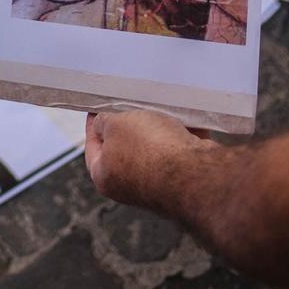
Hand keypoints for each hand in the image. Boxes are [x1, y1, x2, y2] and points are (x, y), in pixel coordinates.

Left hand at [84, 109, 201, 210]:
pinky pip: (180, 151)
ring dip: (159, 127)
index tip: (99, 107)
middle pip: (126, 147)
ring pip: (156, 147)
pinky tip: (186, 117)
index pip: (92, 146)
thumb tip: (103, 123)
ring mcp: (158, 183)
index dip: (94, 123)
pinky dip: (183, 134)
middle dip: (131, 124)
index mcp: (105, 177)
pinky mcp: (184, 178)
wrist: (195, 174)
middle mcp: (130, 185)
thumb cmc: (150, 151)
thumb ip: (104, 122)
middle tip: (133, 102)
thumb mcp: (117, 125)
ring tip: (161, 106)